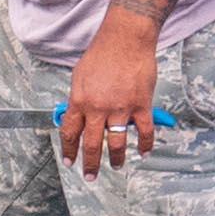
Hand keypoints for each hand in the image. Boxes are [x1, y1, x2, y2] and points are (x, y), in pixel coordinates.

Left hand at [57, 13, 162, 172]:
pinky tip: (143, 152)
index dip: (69, 151)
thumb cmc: (102, 54)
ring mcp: (120, 108)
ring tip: (116, 166)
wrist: (126, 39)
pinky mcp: (141, 105)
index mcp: (79, 101)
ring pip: (116, 143)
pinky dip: (145, 145)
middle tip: (90, 176)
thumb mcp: (80, 76)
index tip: (70, 162)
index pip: (70, 133)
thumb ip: (78, 99)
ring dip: (115, 159)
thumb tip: (76, 115)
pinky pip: (144, 132)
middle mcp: (98, 108)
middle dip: (89, 164)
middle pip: (91, 144)